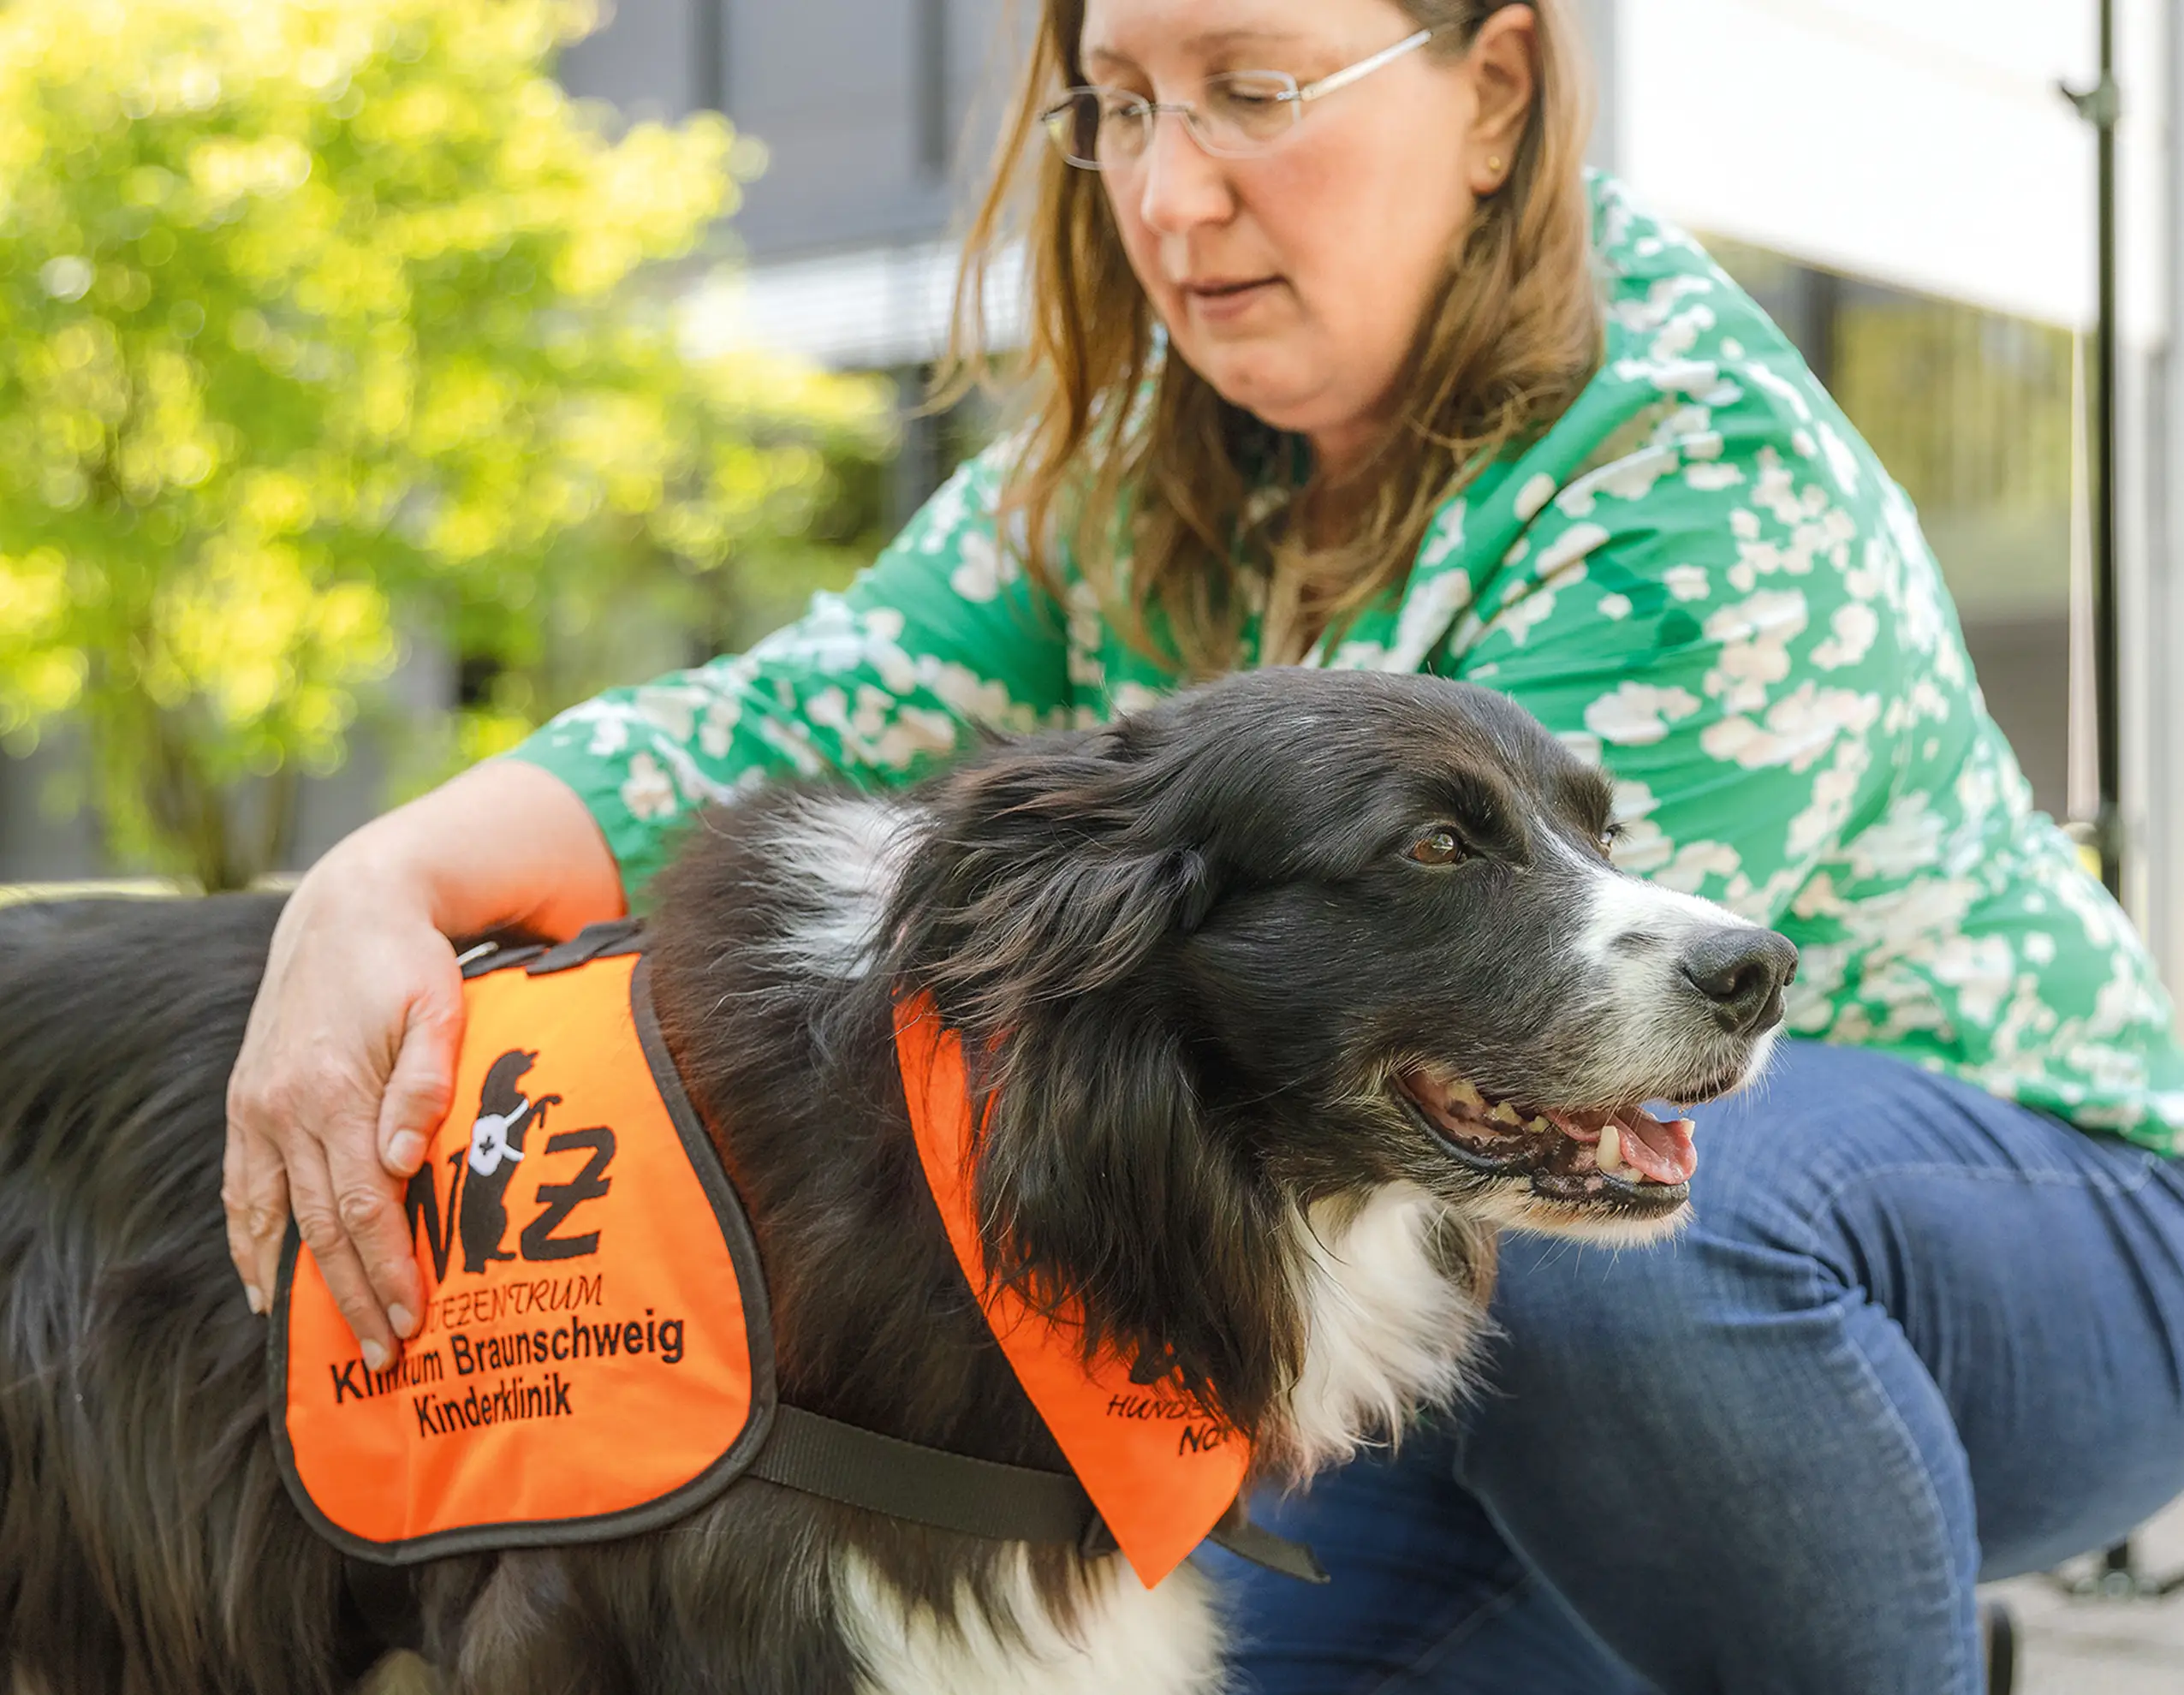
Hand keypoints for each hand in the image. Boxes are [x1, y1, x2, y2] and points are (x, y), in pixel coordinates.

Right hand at [220, 758, 624, 1363]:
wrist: (348, 909)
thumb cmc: (411, 962)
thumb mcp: (438, 1007)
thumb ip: (424, 1082)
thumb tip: (402, 1162)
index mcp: (333, 1090)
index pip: (362, 1205)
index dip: (386, 1269)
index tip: (412, 1319)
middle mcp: (284, 1107)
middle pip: (318, 1226)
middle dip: (350, 1296)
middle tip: (380, 1356)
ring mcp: (257, 1108)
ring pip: (271, 1218)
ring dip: (298, 1284)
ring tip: (326, 1340)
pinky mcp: (246, 1103)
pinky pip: (242, 1190)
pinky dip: (250, 1242)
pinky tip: (266, 1286)